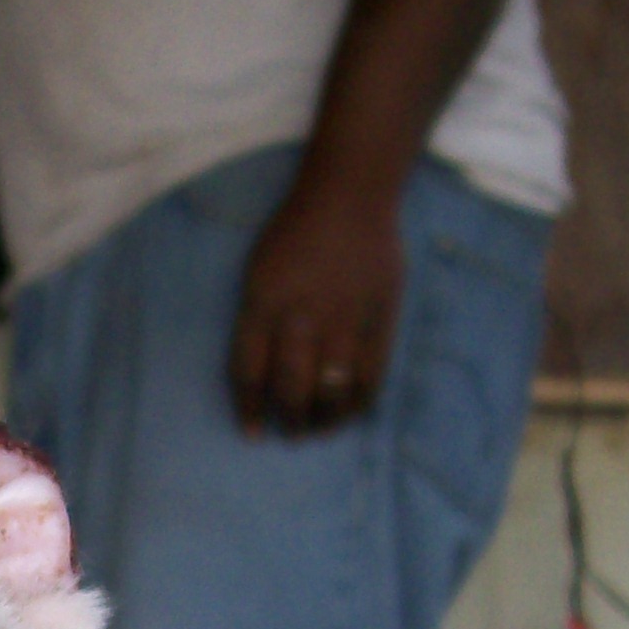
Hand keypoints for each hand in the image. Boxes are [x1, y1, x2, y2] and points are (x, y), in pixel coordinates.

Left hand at [228, 170, 403, 434]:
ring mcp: (343, 319)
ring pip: (332, 390)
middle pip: (291, 388)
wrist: (349, 196)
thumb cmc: (294, 233)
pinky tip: (351, 413)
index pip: (249, 373)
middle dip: (290, 419)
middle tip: (291, 433)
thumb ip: (258, 321)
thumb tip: (261, 374)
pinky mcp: (379, 319)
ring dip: (324, 419)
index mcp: (262, 304)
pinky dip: (359, 402)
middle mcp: (301, 317)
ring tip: (320, 431)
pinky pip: (370, 375)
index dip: (250, 409)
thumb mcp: (258, 272)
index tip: (253, 432)